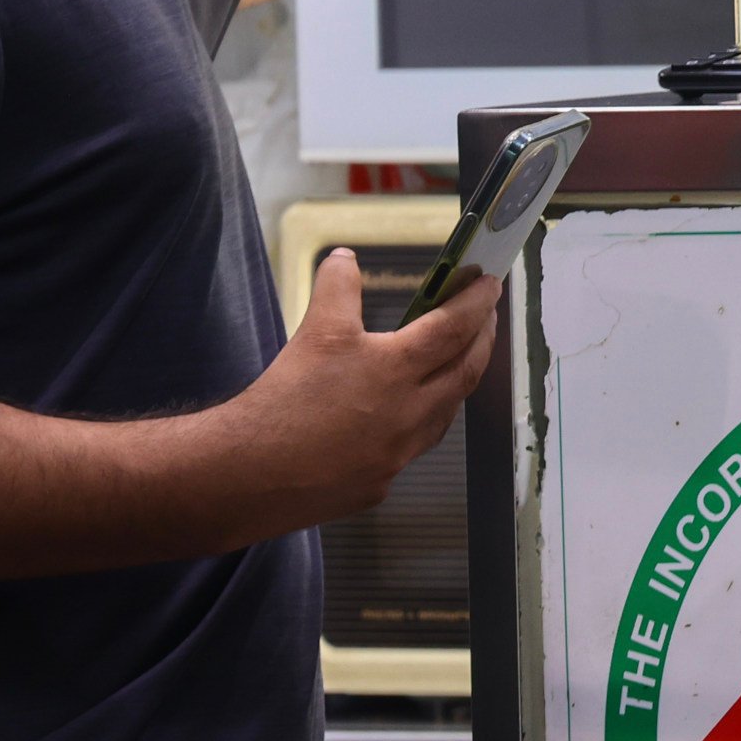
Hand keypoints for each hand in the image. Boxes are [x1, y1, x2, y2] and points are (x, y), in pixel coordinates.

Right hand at [218, 251, 501, 515]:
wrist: (248, 473)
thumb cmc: (283, 400)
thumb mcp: (315, 332)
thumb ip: (338, 289)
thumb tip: (344, 258)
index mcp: (398, 369)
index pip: (455, 326)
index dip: (478, 301)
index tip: (492, 283)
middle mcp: (411, 413)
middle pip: (466, 370)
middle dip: (482, 339)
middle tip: (486, 316)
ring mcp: (399, 453)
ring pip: (446, 412)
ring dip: (457, 382)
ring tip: (456, 359)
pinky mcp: (380, 482)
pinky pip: (413, 448)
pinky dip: (420, 422)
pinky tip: (407, 414)